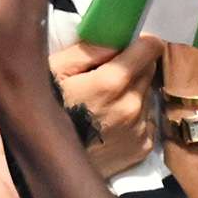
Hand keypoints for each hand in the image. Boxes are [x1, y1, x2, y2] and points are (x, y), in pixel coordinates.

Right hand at [51, 38, 164, 177]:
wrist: (48, 161)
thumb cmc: (47, 109)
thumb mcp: (56, 70)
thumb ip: (88, 49)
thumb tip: (116, 35)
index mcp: (112, 82)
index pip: (150, 48)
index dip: (141, 43)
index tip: (129, 45)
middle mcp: (132, 104)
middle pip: (149, 70)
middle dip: (133, 67)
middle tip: (108, 75)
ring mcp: (139, 128)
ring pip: (147, 95)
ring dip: (132, 93)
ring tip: (105, 103)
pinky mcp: (142, 148)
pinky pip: (147, 121)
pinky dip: (134, 117)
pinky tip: (111, 122)